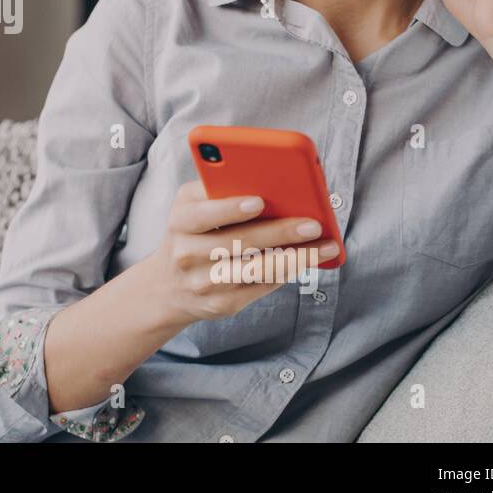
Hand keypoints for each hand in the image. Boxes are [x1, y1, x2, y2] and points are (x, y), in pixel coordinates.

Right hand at [149, 180, 338, 324]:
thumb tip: (272, 186)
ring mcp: (204, 283)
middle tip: (313, 224)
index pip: (202, 215)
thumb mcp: (191, 207)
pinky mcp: (221, 305)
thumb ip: (218, 192)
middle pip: (238, 243)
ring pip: (255, 270)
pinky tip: (307, 261)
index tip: (259, 201)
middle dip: (279, 232)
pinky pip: (260, 288)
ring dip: (294, 258)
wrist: (168, 286)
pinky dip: (287, 272)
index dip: (229, 208)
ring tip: (324, 247)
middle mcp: (187, 255)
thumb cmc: (190, 233)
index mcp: (179, 222)